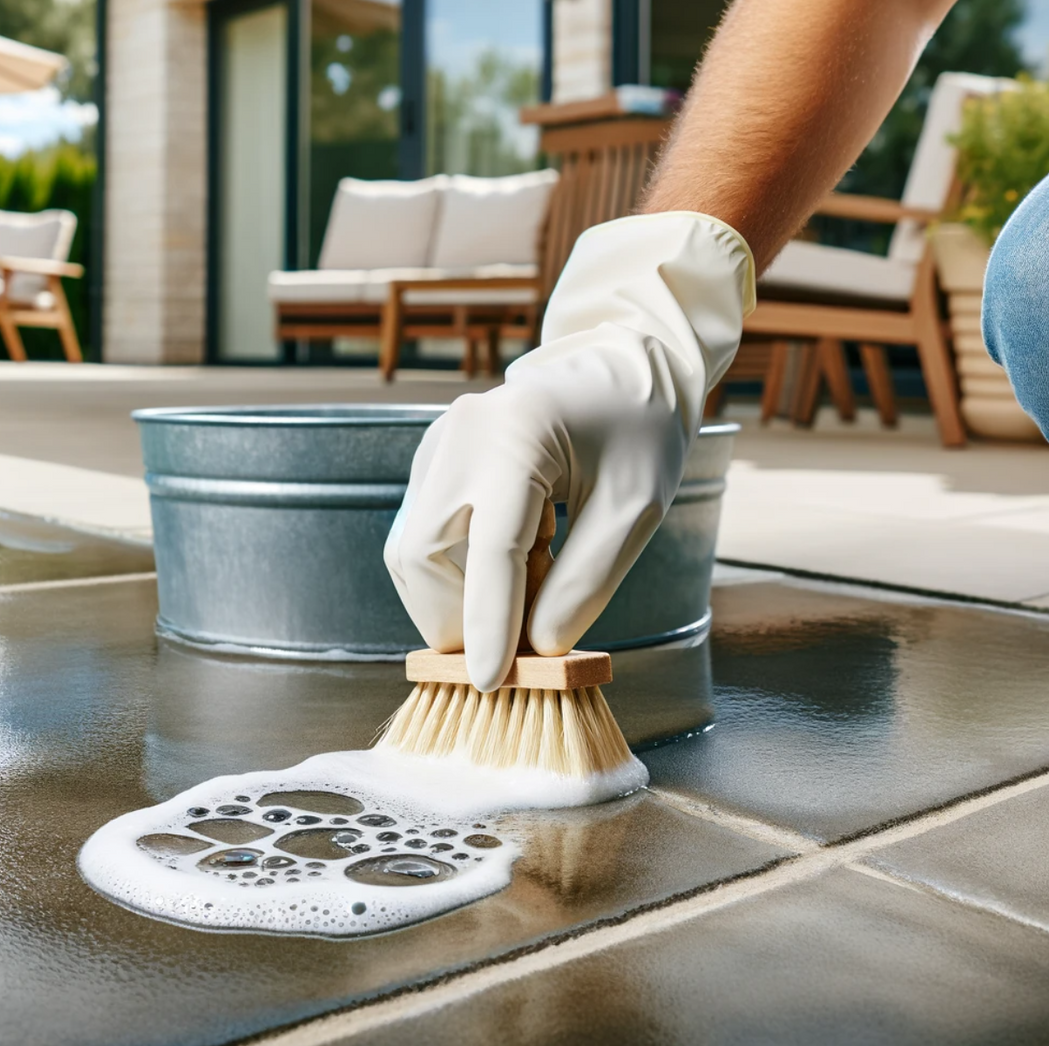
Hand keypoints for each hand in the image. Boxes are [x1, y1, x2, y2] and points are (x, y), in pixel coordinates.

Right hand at [384, 212, 753, 689]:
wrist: (620, 368)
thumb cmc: (637, 430)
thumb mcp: (636, 509)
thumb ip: (587, 581)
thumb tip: (537, 647)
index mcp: (517, 436)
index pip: (489, 548)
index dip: (486, 623)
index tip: (488, 681)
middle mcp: (460, 437)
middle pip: (424, 555)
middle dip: (460, 615)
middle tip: (522, 636)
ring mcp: (438, 447)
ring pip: (412, 555)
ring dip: (461, 596)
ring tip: (533, 576)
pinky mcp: (432, 464)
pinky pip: (423, 540)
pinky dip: (460, 574)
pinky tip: (516, 556)